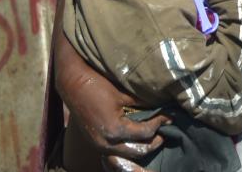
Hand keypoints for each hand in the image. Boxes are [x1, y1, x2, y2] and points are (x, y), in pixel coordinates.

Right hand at [54, 33, 167, 161]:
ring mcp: (99, 146)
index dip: (159, 123)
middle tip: (164, 131)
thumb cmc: (98, 85)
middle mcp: (107, 143)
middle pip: (138, 150)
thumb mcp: (123, 94)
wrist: (73, 84)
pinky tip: (135, 140)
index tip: (169, 116)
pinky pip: (115, 153)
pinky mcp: (95, 144)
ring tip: (152, 138)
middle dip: (154, 142)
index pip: (145, 132)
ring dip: (140, 148)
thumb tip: (160, 107)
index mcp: (115, 130)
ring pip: (126, 156)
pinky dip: (127, 148)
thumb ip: (141, 104)